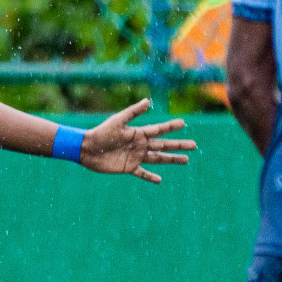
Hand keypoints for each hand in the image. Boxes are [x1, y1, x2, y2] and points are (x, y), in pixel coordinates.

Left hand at [78, 99, 195, 183]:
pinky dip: (150, 177)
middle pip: (164, 145)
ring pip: (158, 159)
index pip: (159, 130)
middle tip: (194, 145)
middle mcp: (140, 145)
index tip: (184, 123)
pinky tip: (159, 180)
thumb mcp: (118, 121)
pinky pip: (142, 173)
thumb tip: (148, 101)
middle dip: (179, 145)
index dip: (171, 127)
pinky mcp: (128, 168)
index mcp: (139, 133)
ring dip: (172, 159)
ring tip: (186, 160)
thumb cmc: (101, 133)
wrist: (87, 149)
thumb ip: (133, 112)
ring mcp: (135, 157)